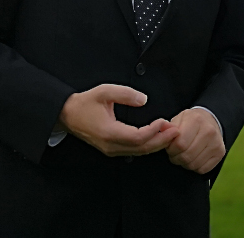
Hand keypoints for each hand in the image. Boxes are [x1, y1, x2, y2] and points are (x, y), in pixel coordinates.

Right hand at [58, 84, 178, 156]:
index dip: (154, 131)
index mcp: (109, 132)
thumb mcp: (104, 91)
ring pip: (139, 152)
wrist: (66, 115)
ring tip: (171, 134)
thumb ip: (125, 94)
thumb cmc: (84, 103)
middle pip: (142, 148)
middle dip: (161, 140)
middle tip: (176, 131)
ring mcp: (110, 150)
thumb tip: (144, 100)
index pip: (137, 137)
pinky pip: (133, 151)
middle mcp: (111, 145)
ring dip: (156, 144)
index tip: (164, 121)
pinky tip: (157, 138)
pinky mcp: (111, 149)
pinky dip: (147, 146)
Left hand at [166, 108, 225, 174]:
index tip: (170, 147)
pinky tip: (193, 158)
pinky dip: (195, 167)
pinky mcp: (220, 153)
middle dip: (176, 158)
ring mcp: (216, 143)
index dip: (171, 149)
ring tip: (183, 155)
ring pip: (194, 164)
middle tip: (175, 154)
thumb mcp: (179, 119)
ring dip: (184, 164)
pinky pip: (202, 169)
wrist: (210, 120)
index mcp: (196, 120)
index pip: (180, 144)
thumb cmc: (190, 122)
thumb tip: (162, 130)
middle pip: (187, 156)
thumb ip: (169, 127)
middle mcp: (209, 131)